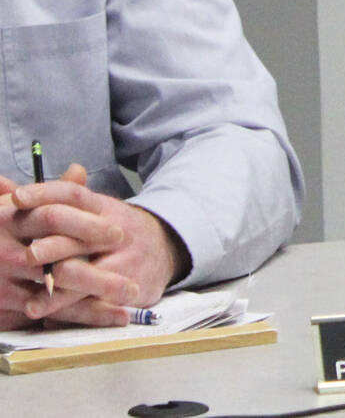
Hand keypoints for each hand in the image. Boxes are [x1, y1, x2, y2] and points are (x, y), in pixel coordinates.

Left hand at [1, 164, 187, 327]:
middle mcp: (117, 232)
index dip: (45, 194)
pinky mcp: (133, 287)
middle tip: (28, 255)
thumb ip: (54, 203)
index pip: (74, 195)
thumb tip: (6, 187)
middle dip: (54, 247)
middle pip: (82, 236)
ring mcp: (127, 260)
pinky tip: (51, 318)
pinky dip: (74, 313)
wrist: (167, 247)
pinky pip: (100, 303)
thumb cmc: (115, 232)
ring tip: (33, 302)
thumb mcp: (94, 211)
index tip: (16, 197)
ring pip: (91, 276)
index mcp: (103, 208)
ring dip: (60, 290)